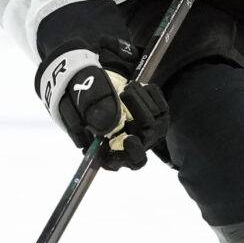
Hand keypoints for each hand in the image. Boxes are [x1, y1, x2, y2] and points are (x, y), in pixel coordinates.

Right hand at [55, 65, 169, 170]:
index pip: (128, 161)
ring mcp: (146, 131)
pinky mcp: (156, 116)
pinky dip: (149, 93)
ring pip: (155, 120)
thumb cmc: (82, 99)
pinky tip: (136, 87)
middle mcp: (131, 145)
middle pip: (146, 137)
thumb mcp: (82, 103)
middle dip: (138, 112)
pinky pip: (161, 106)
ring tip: (124, 86)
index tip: (130, 139)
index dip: (131, 153)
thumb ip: (93, 114)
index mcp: (109, 152)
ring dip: (139, 99)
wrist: (93, 81)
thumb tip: (107, 124)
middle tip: (124, 93)